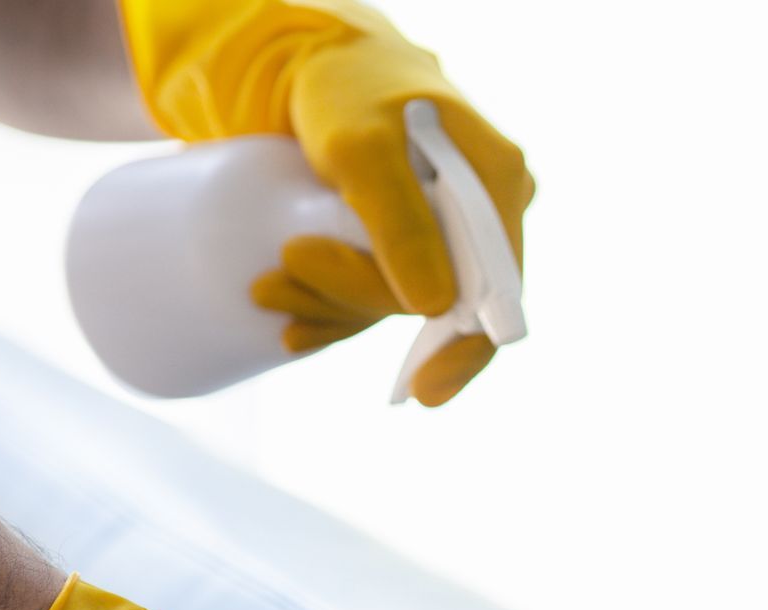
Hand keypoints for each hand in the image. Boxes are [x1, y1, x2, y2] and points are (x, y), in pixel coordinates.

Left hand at [122, 0, 533, 404]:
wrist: (312, 59)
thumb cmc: (344, 87)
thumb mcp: (361, 148)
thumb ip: (398, 221)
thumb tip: (434, 309)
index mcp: (498, 185)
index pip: (499, 290)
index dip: (465, 351)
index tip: (423, 393)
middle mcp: (481, 213)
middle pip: (437, 300)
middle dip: (353, 305)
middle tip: (277, 286)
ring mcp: (443, 229)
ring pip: (399, 302)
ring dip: (332, 310)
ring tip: (268, 291)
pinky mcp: (404, 239)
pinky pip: (380, 294)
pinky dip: (334, 312)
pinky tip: (295, 329)